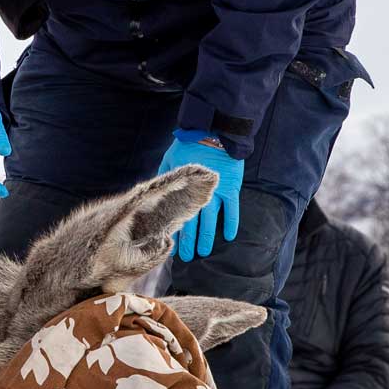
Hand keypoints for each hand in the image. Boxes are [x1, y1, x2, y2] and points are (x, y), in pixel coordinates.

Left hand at [157, 134, 243, 260]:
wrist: (214, 131)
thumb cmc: (188, 144)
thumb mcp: (170, 160)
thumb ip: (165, 177)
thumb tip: (155, 192)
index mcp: (182, 187)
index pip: (176, 215)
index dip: (174, 231)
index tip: (169, 245)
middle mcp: (199, 193)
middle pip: (193, 223)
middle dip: (189, 242)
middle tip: (187, 258)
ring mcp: (217, 191)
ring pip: (211, 221)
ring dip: (207, 238)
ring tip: (204, 253)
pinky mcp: (231, 187)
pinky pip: (232, 209)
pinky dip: (231, 223)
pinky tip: (229, 237)